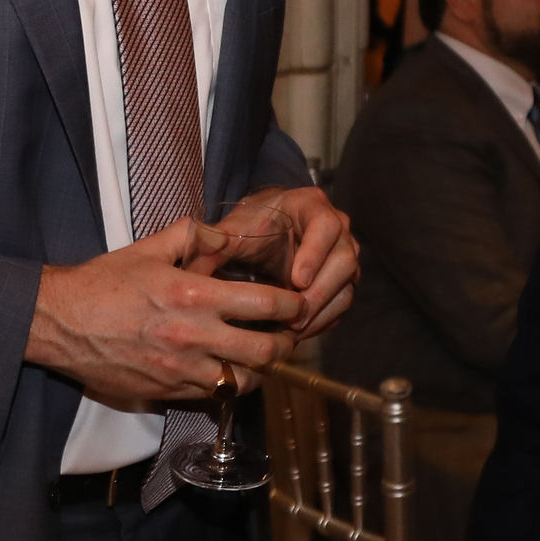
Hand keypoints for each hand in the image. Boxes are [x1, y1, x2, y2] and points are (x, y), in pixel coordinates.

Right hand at [26, 219, 304, 412]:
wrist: (60, 323)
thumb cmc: (102, 283)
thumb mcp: (148, 248)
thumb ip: (194, 236)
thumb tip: (227, 239)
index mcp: (193, 296)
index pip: (265, 306)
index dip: (292, 306)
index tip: (298, 304)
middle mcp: (193, 337)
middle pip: (265, 352)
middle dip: (286, 344)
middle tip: (288, 335)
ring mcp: (180, 370)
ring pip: (243, 382)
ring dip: (259, 371)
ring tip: (261, 358)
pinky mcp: (166, 392)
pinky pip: (211, 396)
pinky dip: (226, 386)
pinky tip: (225, 371)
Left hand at [210, 184, 357, 337]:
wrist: (268, 230)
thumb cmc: (252, 225)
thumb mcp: (236, 228)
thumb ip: (216, 243)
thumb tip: (193, 269)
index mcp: (312, 207)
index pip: (325, 226)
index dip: (314, 253)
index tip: (295, 280)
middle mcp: (337, 229)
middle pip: (344, 261)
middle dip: (319, 293)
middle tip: (294, 317)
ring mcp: (343, 256)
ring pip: (346, 286)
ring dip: (321, 311)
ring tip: (293, 331)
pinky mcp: (342, 281)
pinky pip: (341, 304)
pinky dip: (322, 321)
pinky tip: (298, 333)